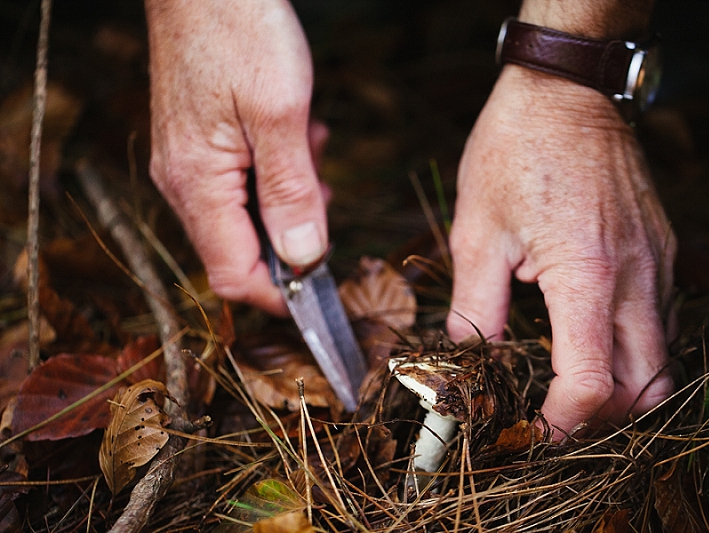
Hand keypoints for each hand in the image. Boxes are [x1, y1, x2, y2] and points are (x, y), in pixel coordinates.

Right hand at [145, 0, 327, 313]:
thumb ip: (291, 193)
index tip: (321, 291)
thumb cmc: (240, 30)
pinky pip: (241, 185)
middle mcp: (184, 183)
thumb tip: (304, 259)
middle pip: (242, 250)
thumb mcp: (281, 115)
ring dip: (290, 197)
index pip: (234, 274)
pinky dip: (277, 172)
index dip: (280, 296)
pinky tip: (297, 136)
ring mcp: (188, 165)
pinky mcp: (199, 147)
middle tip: (321, 188)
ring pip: (246, 217)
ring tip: (310, 148)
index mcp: (198, 184)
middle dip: (294, 234)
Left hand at [446, 66, 676, 438]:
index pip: (590, 383)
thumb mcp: (477, 231)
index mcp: (587, 274)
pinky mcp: (662, 249)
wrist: (565, 91)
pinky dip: (629, 345)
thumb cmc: (516, 150)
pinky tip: (586, 330)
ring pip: (659, 357)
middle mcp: (637, 276)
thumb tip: (468, 357)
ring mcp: (658, 262)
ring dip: (618, 382)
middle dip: (600, 414)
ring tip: (567, 376)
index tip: (533, 429)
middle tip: (553, 410)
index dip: (561, 421)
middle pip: (644, 387)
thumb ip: (475, 306)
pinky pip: (659, 319)